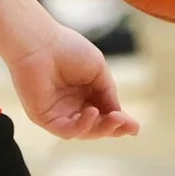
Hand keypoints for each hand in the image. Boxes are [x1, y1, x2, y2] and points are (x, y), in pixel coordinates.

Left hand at [5, 22, 139, 138]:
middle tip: (127, 125)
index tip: (135, 127)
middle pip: (97, 126)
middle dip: (114, 128)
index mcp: (85, 93)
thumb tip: (120, 115)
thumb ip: (108, 94)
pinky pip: (66, 130)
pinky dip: (82, 126)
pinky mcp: (44, 118)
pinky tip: (91, 112)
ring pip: (84, 132)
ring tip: (114, 118)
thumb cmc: (68, 49)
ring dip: (102, 128)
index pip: (105, 114)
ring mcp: (59, 113)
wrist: (40, 43)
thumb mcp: (98, 71)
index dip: (120, 121)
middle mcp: (73, 106)